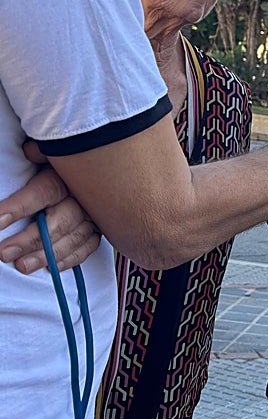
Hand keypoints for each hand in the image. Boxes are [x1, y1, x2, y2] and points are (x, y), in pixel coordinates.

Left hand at [0, 141, 100, 273]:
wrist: (106, 165)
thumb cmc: (71, 163)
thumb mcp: (55, 153)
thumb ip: (42, 152)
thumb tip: (31, 151)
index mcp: (72, 177)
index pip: (44, 192)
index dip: (19, 207)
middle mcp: (86, 198)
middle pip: (61, 221)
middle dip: (32, 239)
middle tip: (5, 252)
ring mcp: (96, 215)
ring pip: (75, 238)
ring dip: (49, 255)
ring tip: (23, 265)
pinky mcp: (101, 228)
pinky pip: (89, 247)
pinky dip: (71, 258)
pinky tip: (53, 267)